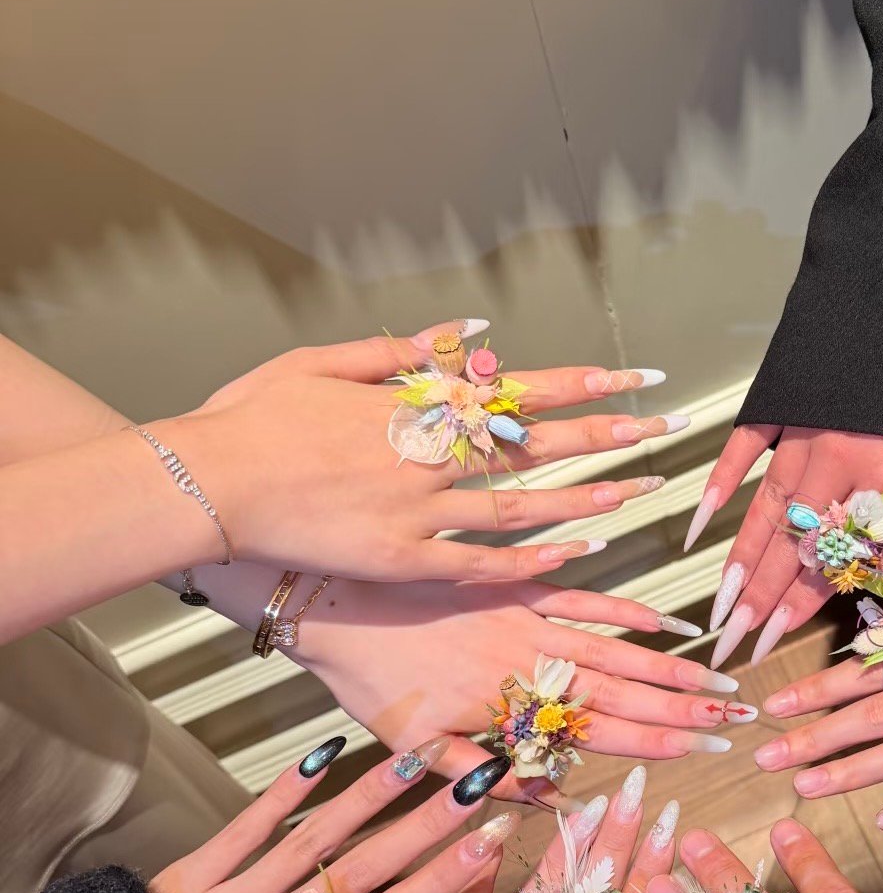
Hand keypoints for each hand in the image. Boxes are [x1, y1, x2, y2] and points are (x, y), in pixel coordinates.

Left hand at [149, 736, 518, 892]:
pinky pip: (244, 826)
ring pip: (314, 838)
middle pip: (365, 869)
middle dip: (427, 825)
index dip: (443, 879)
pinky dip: (284, 787)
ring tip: (417, 757)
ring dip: (371, 795)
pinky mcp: (192, 874)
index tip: (487, 841)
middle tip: (477, 786)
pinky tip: (324, 753)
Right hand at [158, 325, 685, 582]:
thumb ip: (401, 349)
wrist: (208, 481)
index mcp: (416, 404)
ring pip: (521, 506)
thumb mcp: (323, 362)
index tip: (634, 380)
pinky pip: (478, 564)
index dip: (581, 385)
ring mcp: (419, 511)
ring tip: (637, 490)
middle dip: (604, 436)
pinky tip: (572, 554)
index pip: (518, 388)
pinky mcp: (401, 560)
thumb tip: (470, 328)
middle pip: (535, 446)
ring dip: (584, 498)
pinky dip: (527, 559)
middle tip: (663, 431)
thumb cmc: (256, 416)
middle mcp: (429, 455)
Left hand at [295, 578, 754, 802]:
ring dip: (670, 667)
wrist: (334, 602)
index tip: (709, 748)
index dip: (660, 741)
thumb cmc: (367, 682)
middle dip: (685, 708)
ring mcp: (530, 623)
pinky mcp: (516, 587)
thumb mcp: (414, 747)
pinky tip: (664, 622)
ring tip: (718, 678)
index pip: (603, 731)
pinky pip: (582, 599)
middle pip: (624, 693)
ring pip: (615, 650)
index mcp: (512, 710)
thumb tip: (550, 796)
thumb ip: (481, 774)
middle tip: (737, 717)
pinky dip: (625, 610)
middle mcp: (533, 666)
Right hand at [686, 426, 882, 668]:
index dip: (802, 604)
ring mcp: (803, 428)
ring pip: (765, 507)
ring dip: (740, 559)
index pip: (837, 558)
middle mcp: (835, 459)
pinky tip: (700, 522)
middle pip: (791, 545)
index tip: (773, 642)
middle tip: (731, 643)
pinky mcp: (784, 398)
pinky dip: (721, 485)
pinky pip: (745, 447)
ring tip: (719, 603)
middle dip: (759, 600)